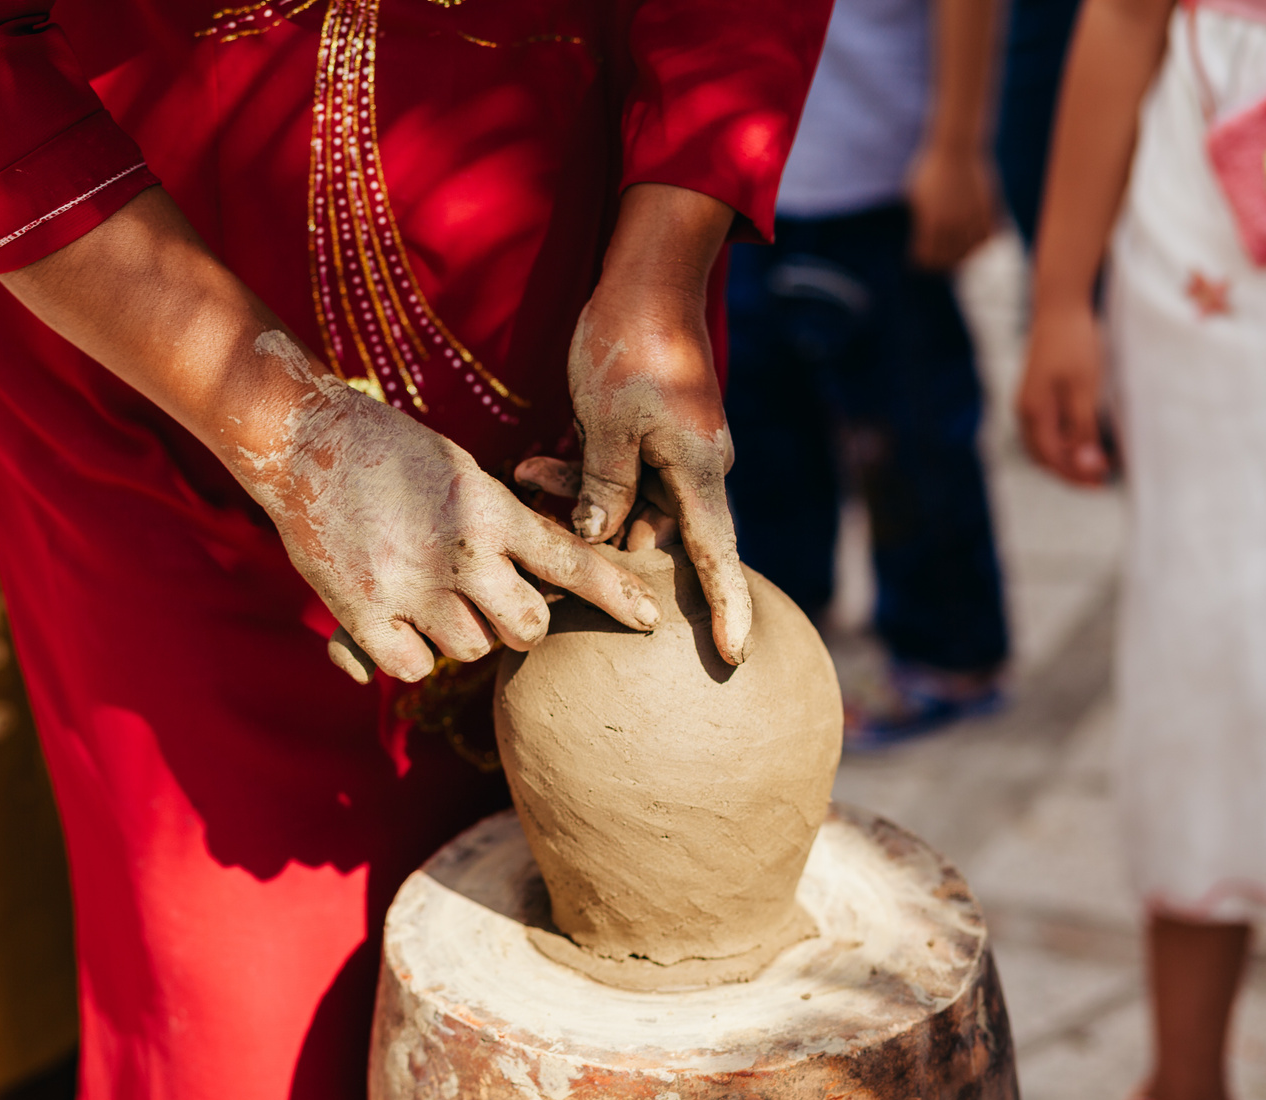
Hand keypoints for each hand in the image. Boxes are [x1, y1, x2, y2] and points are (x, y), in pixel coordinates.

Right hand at [238, 332, 662, 684]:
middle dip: (523, 625)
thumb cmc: (390, 451)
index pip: (572, 562)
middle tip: (496, 602)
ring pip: (471, 650)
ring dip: (462, 634)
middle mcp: (460, 553)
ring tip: (432, 596)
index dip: (616, 595)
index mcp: (490, 509)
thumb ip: (502, 526)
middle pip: (528, 629)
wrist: (302, 439)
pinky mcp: (363, 613)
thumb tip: (542, 580)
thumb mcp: (462, 472)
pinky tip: (400, 621)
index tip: (650, 619)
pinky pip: (414, 667)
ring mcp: (411, 587)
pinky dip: (413, 653)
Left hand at [564, 183, 751, 664]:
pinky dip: (579, 475)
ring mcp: (672, 450)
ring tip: (532, 472)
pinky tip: (538, 462)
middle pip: (653, 532)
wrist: (645, 274)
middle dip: (598, 537)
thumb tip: (598, 538)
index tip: (733, 658)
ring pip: (623, 502)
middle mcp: (694, 468)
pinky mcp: (648, 432)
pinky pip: (615, 473)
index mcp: (698, 470)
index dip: (725, 608)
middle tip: (545, 509)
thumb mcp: (608, 421)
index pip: (716, 556)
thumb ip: (604, 488)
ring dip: (577, 497)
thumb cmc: (630, 342)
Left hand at [905, 142, 996, 271]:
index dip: (921, 262)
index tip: (919, 261)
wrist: (956, 148)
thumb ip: (920, 217)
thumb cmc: (930, 167)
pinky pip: (989, 235)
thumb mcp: (914, 194)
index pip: (926, 255)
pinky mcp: (988, 208)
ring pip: (970, 250)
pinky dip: (983, 242)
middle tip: (937, 264)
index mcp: (931, 222)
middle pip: (948, 258)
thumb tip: (920, 236)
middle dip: (941, 264)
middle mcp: (952, 223)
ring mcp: (971, 216)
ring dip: (963, 256)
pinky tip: (976, 242)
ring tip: (957, 256)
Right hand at [1016, 301, 1111, 485]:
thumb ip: (1084, 429)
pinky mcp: (1036, 394)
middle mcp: (1024, 411)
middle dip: (1070, 472)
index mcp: (1034, 413)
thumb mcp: (1085, 389)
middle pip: (1044, 457)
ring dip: (1067, 459)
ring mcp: (1028, 402)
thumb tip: (1087, 465)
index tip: (1103, 482)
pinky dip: (1064, 442)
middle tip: (1101, 480)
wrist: (1060, 307)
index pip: (1053, 459)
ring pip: (1043, 445)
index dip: (1077, 475)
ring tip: (1095, 463)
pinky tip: (1083, 439)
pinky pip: (1046, 430)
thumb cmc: (1074, 344)